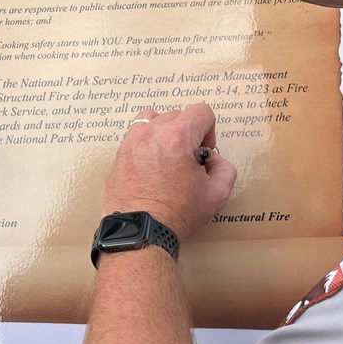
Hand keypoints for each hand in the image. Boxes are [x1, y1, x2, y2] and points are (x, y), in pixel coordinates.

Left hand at [101, 103, 237, 240]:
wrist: (141, 232)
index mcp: (177, 137)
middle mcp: (151, 133)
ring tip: (167, 158)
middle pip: (177, 115)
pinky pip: (135, 137)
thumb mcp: (217, 194)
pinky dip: (146, 145)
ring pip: (152, 120)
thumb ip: (225, 168)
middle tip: (187, 162)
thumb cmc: (176, 214)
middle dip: (187, 134)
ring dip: (164, 133)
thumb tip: (212, 160)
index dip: (209, 131)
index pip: (201, 111)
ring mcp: (131, 143)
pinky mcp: (118, 155)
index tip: (203, 153)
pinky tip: (151, 167)